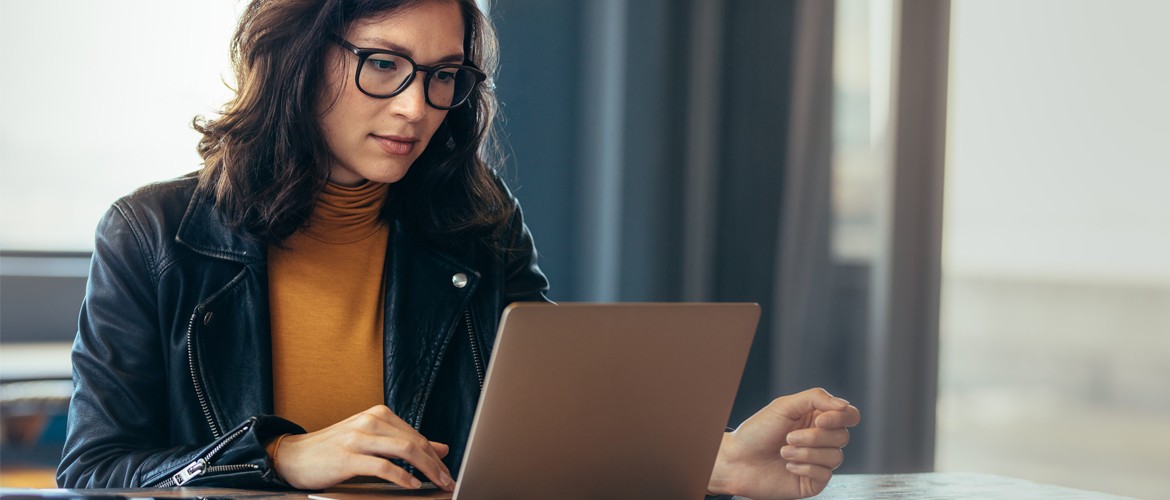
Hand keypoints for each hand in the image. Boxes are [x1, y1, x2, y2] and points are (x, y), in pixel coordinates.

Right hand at [272, 405, 453, 490]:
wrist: (293, 456)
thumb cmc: (334, 450)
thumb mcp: (373, 441)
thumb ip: (405, 442)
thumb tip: (441, 448)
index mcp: (379, 415)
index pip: (417, 436)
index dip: (436, 456)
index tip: (447, 472)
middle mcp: (371, 421)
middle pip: (415, 442)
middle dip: (436, 464)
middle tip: (448, 481)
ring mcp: (358, 437)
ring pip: (405, 450)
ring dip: (426, 470)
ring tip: (436, 484)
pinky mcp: (347, 457)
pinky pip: (383, 466)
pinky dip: (402, 477)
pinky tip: (412, 485)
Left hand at [707, 388, 860, 498]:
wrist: (737, 460)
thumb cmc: (757, 431)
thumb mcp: (784, 406)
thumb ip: (816, 398)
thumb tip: (844, 405)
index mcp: (817, 418)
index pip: (849, 415)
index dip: (841, 418)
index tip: (819, 420)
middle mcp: (821, 439)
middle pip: (843, 436)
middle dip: (814, 437)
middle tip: (789, 437)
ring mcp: (819, 461)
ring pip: (836, 456)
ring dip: (806, 453)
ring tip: (783, 451)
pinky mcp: (813, 481)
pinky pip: (825, 474)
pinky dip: (805, 467)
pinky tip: (788, 465)